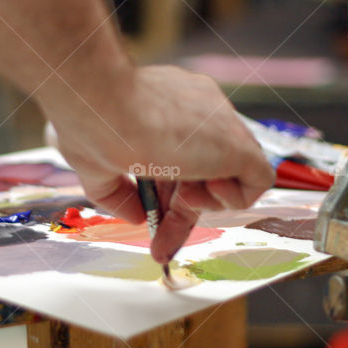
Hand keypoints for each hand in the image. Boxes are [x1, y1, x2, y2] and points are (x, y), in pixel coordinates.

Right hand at [41, 65, 274, 263]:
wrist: (103, 104)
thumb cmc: (92, 123)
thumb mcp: (96, 165)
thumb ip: (119, 193)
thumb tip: (137, 217)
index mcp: (168, 107)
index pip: (182, 157)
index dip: (167, 194)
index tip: (150, 218)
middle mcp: (198, 110)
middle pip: (203, 171)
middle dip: (181, 211)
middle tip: (161, 242)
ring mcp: (221, 124)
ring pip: (229, 175)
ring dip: (203, 202)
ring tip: (182, 200)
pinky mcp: (238, 143)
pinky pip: (256, 180)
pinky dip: (232, 199)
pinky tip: (202, 192)